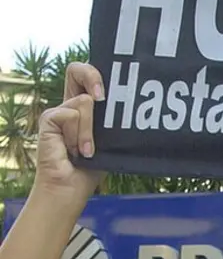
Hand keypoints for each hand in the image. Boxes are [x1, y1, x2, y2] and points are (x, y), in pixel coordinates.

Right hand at [33, 64, 105, 204]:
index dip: (97, 73)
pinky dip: (79, 136)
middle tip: (101, 98)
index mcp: (85, 108)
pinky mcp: (49, 119)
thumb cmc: (92, 168)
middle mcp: (70, 105)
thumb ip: (114, 122)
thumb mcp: (110, 141)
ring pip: (84, 102)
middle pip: (76, 69)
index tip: (109, 93)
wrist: (71, 189)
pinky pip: (72, 115)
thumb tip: (137, 110)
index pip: (88, 77)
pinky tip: (76, 151)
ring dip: (90, 131)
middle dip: (92, 76)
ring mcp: (58, 111)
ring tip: (86, 150)